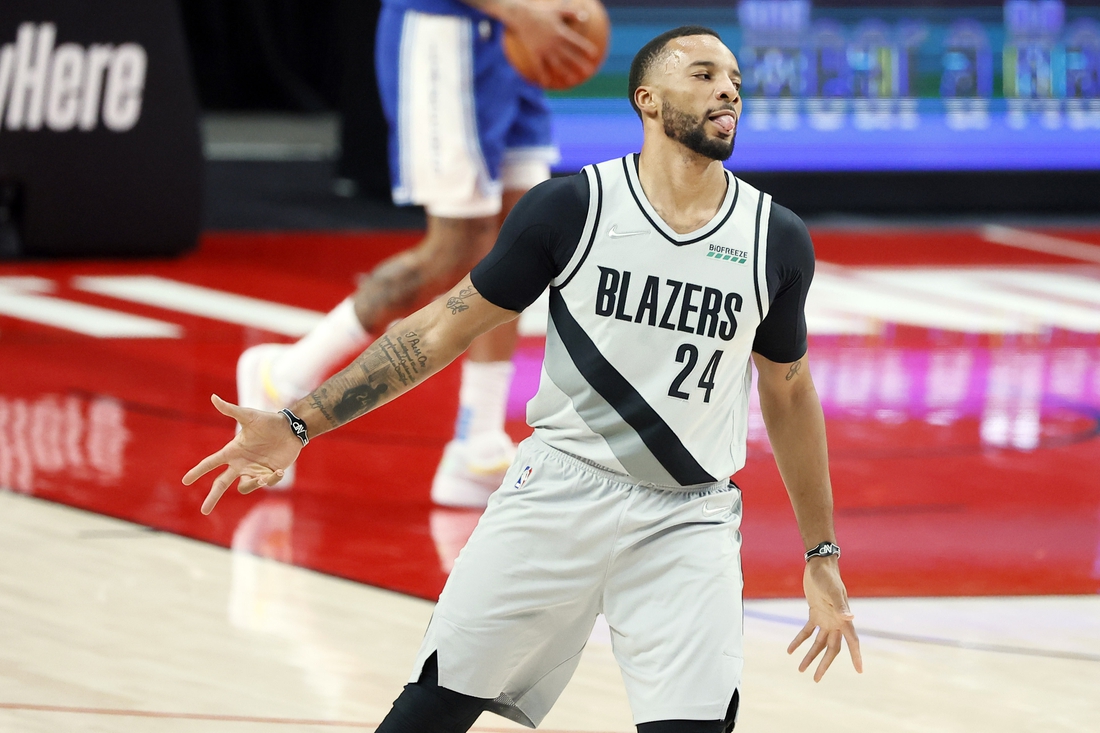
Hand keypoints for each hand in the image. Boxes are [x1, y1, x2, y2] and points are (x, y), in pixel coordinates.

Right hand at [182, 395, 302, 514]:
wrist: (290, 429)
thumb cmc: (268, 421)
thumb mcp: (249, 416)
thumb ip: (230, 410)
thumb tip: (213, 397)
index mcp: (232, 451)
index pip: (211, 463)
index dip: (198, 471)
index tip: (185, 481)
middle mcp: (240, 464)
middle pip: (221, 484)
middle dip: (212, 497)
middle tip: (204, 511)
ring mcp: (254, 470)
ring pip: (245, 487)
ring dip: (253, 484)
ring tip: (265, 475)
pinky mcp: (268, 474)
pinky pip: (265, 484)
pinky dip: (271, 480)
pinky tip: (279, 470)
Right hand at [502, 0, 600, 87]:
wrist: (521, 16)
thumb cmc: (541, 12)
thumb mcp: (557, 10)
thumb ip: (572, 13)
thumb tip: (585, 16)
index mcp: (561, 33)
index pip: (576, 42)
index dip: (586, 48)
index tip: (594, 55)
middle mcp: (554, 43)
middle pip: (570, 55)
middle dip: (580, 64)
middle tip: (589, 72)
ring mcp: (544, 49)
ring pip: (557, 63)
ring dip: (565, 72)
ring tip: (573, 80)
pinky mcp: (535, 53)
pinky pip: (539, 66)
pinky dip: (542, 75)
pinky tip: (546, 83)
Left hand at [787, 558, 862, 680]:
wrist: (818, 565)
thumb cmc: (827, 577)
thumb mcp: (832, 591)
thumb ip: (841, 606)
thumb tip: (850, 619)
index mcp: (843, 619)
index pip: (852, 641)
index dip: (856, 656)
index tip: (859, 671)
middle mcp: (836, 621)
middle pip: (832, 648)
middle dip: (824, 664)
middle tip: (815, 679)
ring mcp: (826, 618)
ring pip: (819, 643)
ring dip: (810, 655)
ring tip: (800, 669)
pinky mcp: (814, 612)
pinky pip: (807, 631)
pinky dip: (800, 640)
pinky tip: (790, 650)